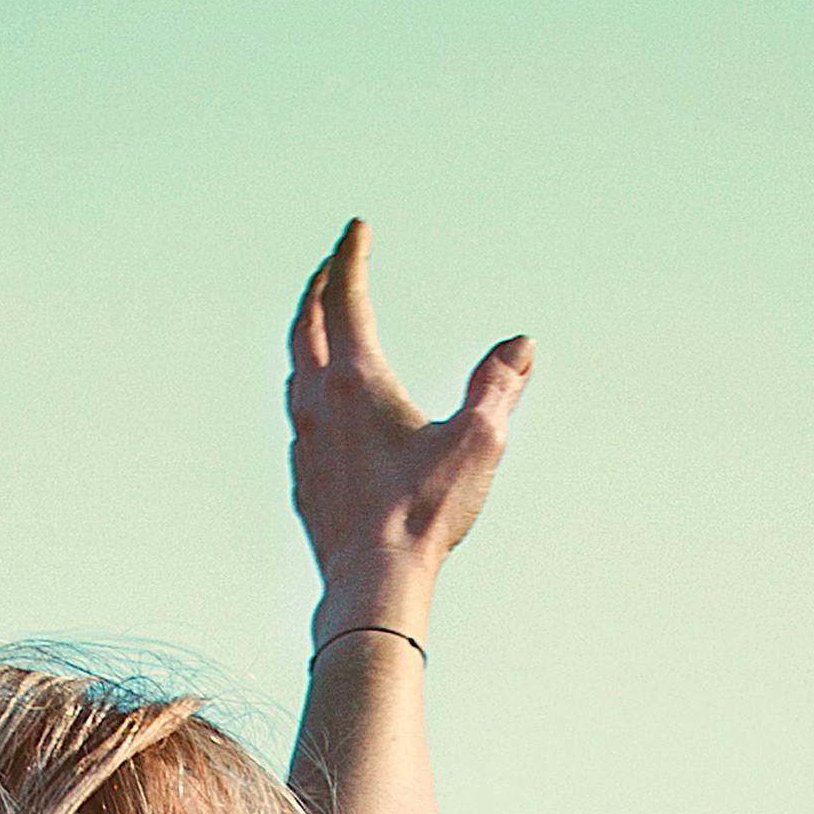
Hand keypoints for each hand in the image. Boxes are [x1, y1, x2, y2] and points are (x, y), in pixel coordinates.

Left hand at [286, 222, 529, 629]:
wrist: (369, 586)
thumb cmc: (422, 515)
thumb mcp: (476, 442)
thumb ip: (497, 385)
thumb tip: (519, 344)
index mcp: (356, 380)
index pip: (346, 298)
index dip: (351, 256)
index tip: (356, 227)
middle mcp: (319, 402)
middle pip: (306, 324)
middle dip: (320, 285)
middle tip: (332, 262)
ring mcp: (304, 441)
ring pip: (294, 367)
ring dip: (305, 334)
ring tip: (318, 323)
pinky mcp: (302, 477)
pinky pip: (296, 414)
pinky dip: (305, 385)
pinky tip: (316, 401)